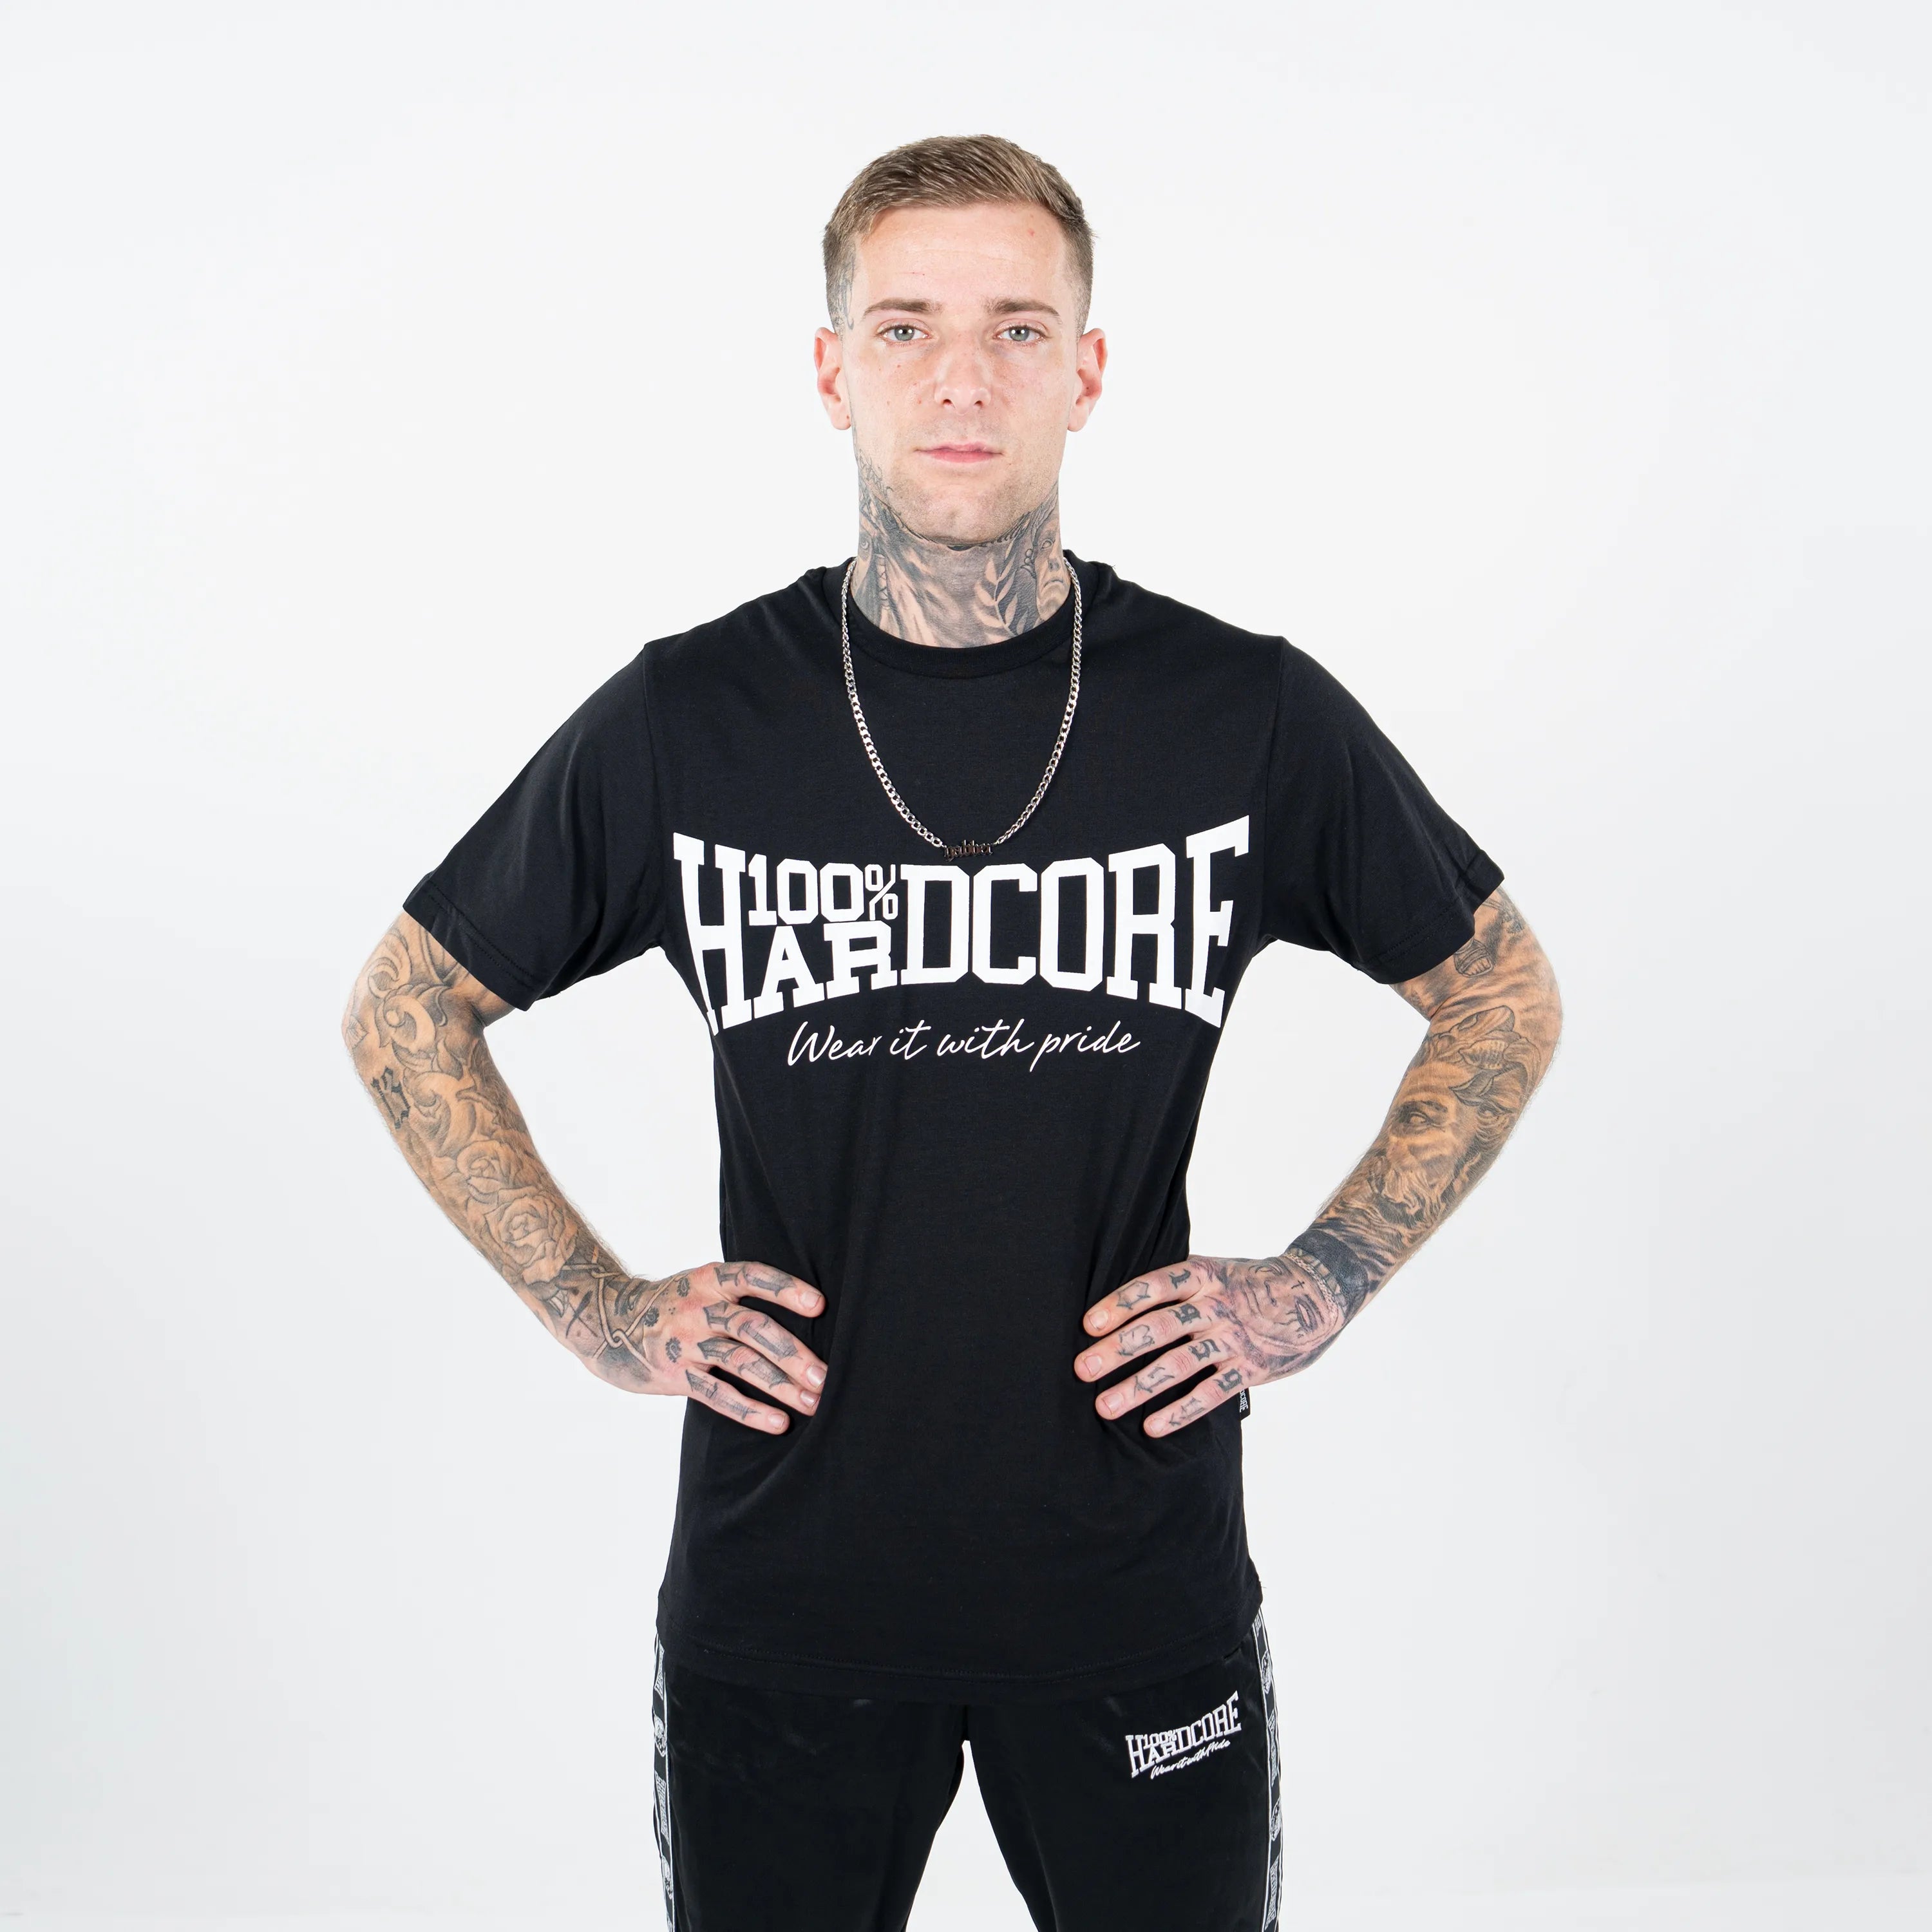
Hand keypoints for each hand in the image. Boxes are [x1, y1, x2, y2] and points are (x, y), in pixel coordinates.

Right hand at [564, 1260, 827, 1432]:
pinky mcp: (675, 1375)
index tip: (819, 1304)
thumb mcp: (699, 1284)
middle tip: (826, 1376)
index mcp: (710, 1280)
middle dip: (792, 1353)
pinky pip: (717, 1394)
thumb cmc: (670, 1304)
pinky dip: (750, 1410)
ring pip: (740, 1362)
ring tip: (813, 1402)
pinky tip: (778, 1422)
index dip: (786, 1289)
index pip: (753, 1276)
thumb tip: (803, 1309)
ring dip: (780, 1384)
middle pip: (753, 1327)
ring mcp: (686, 1342)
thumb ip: (737, 1293)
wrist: (604, 1322)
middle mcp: (700, 1308)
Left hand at [1074, 1253, 1347, 1436]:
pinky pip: (1212, 1393)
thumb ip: (1178, 1287)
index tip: (1089, 1324)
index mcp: (1203, 1276)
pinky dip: (1181, 1411)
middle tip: (1083, 1368)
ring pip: (1180, 1364)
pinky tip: (1152, 1426)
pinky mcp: (1250, 1368)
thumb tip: (1122, 1306)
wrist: (1313, 1294)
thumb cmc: (1249, 1284)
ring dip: (1140, 1386)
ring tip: (1105, 1406)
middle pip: (1160, 1327)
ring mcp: (1234, 1338)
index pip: (1155, 1286)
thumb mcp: (1215, 1271)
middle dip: (1119, 1349)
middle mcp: (1216, 1306)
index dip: (1121, 1304)